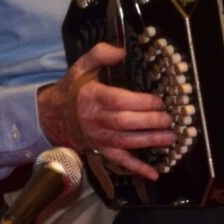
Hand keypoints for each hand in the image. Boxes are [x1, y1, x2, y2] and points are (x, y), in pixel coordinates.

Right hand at [36, 41, 174, 180]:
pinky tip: (154, 173)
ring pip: (125, 142)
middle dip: (150, 122)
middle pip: (125, 123)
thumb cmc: (73, 89)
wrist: (53, 114)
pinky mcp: (100, 149)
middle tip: (169, 119)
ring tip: (170, 138)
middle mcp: (95, 119)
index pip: (119, 101)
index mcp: (92, 97)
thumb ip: (100, 54)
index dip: (141, 102)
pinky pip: (119, 160)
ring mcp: (98, 137)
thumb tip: (121, 51)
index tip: (158, 101)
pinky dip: (137, 168)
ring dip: (149, 141)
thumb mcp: (81, 66)